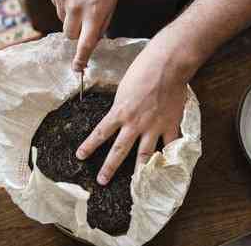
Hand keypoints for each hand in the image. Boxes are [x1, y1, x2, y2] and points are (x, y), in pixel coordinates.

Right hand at [49, 0, 119, 70]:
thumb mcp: (111, 5)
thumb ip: (101, 26)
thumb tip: (91, 43)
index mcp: (95, 13)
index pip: (86, 43)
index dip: (81, 58)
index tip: (77, 69)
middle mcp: (77, 8)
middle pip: (71, 36)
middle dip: (77, 33)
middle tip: (86, 18)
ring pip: (64, 23)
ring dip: (71, 18)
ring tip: (81, 0)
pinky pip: (57, 9)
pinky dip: (65, 5)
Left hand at [76, 45, 187, 184]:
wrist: (167, 65)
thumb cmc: (143, 70)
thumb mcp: (124, 88)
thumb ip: (122, 105)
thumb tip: (119, 114)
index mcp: (120, 112)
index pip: (100, 133)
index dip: (89, 146)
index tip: (80, 156)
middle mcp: (134, 123)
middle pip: (119, 150)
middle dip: (109, 167)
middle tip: (101, 180)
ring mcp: (153, 127)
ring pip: (144, 154)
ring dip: (138, 170)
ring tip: (135, 184)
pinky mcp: (170, 125)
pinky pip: (169, 145)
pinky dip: (168, 155)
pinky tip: (166, 166)